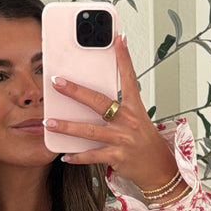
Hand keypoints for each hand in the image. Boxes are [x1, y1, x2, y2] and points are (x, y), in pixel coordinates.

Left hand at [44, 30, 177, 191]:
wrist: (161, 170)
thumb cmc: (147, 144)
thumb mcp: (138, 120)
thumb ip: (119, 108)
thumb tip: (94, 98)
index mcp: (135, 108)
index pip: (129, 77)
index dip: (124, 57)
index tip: (118, 39)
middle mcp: (129, 121)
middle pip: (99, 101)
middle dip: (75, 91)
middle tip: (57, 82)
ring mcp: (122, 139)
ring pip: (89, 130)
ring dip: (66, 126)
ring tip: (49, 121)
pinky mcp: (117, 157)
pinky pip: (92, 155)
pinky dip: (77, 156)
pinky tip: (65, 155)